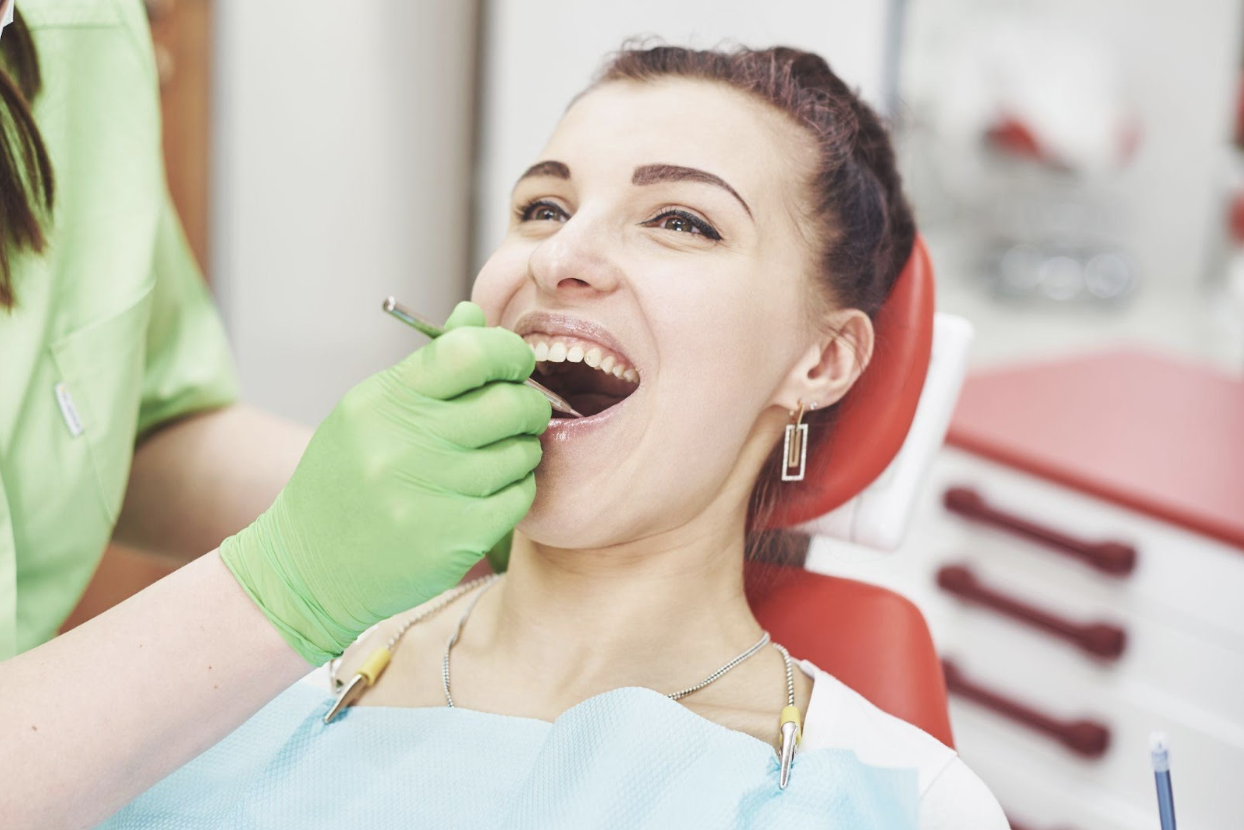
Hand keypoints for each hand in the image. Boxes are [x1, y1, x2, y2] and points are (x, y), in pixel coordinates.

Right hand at [220, 302, 548, 663]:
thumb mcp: (368, 411)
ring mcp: (433, 496)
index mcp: (385, 402)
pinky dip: (517, 488)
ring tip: (499, 454)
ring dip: (523, 448)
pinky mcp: (455, 539)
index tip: (516, 363)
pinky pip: (520, 496)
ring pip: (522, 452)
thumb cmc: (344, 480)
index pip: (468, 352)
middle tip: (521, 411)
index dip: (507, 352)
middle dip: (528, 403)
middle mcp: (406, 445)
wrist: (309, 568)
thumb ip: (429, 365)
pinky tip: (493, 489)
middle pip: (508, 403)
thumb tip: (474, 316)